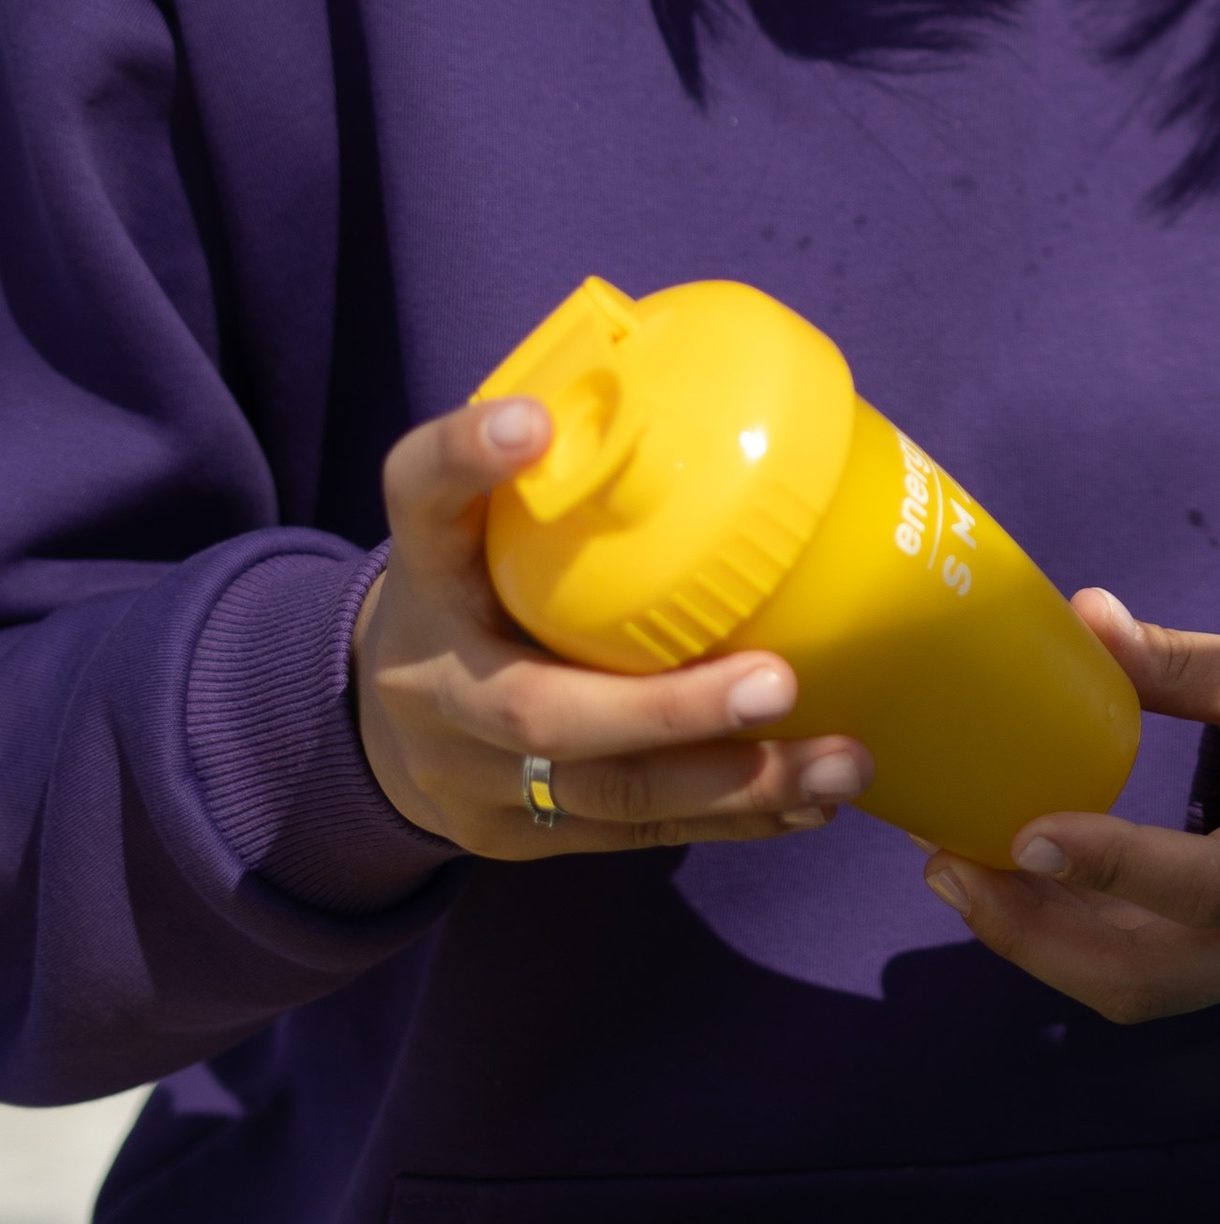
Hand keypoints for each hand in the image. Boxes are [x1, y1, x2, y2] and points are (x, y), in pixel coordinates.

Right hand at [350, 394, 872, 857]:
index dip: (465, 460)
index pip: (419, 500)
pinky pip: (630, 834)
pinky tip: (811, 802)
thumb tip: (728, 390)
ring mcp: (470, 774)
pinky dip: (730, 815)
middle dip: (667, 709)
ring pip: (603, 796)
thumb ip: (570, 470)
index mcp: (425, 570)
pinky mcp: (513, 834)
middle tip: (778, 682)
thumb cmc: (481, 582)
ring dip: (734, 783)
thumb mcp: (489, 520)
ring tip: (841, 765)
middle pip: (538, 711)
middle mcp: (434, 678)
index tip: (530, 422)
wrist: (373, 712)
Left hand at [920, 594, 1219, 1021]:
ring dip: (1038, 946)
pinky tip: (1010, 895)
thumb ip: (1183, 660)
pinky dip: (1069, 947)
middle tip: (951, 868)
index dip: (1119, 869)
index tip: (1025, 838)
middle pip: (1158, 970)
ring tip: (957, 878)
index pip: (1219, 884)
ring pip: (1141, 992)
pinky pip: (1147, 984)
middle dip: (1040, 933)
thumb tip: (1082, 614)